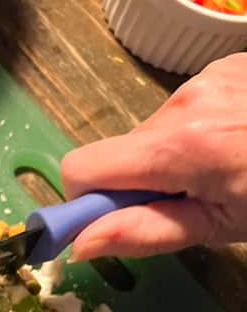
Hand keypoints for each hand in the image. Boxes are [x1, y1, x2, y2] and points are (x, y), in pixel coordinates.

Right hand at [61, 53, 246, 260]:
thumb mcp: (218, 228)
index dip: (86, 200)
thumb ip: (144, 233)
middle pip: (120, 152)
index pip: (82, 167)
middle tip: (189, 203)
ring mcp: (206, 77)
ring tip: (223, 171)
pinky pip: (184, 108)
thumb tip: (80, 245)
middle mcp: (183, 101)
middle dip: (139, 183)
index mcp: (177, 147)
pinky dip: (198, 131)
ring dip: (172, 158)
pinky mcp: (225, 66)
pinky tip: (236, 143)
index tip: (108, 223)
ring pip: (153, 132)